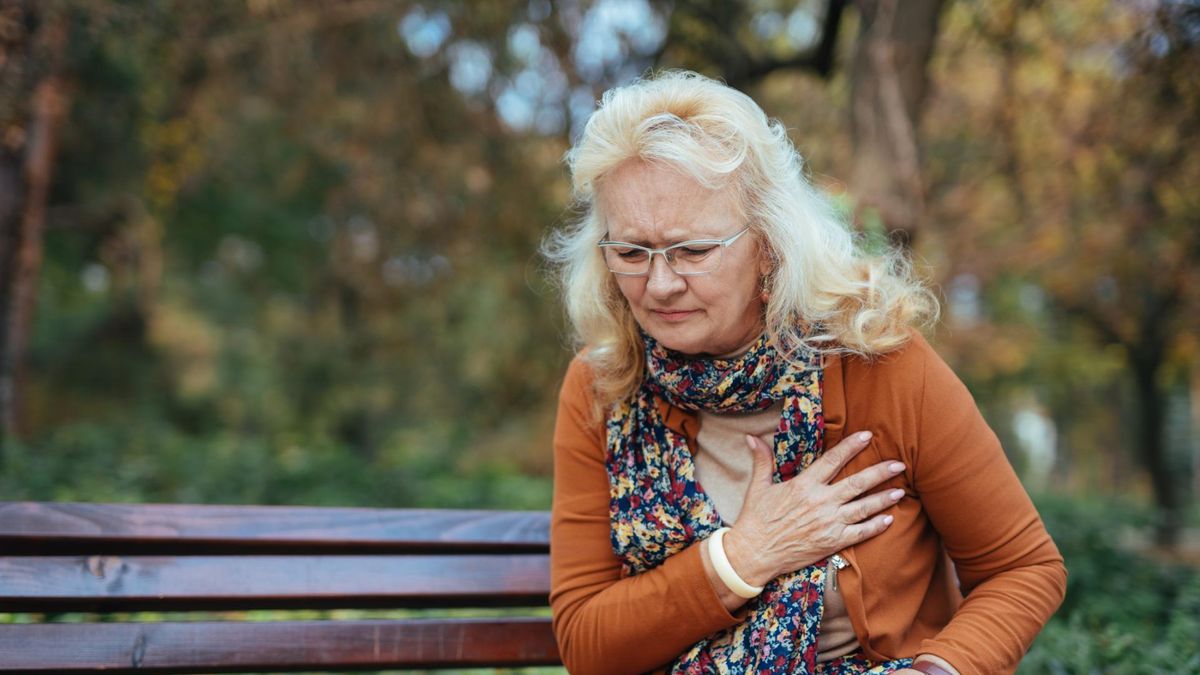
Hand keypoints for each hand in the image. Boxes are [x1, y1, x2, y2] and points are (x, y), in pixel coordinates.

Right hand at [723, 430, 904, 585]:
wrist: (754, 554)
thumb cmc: (755, 519)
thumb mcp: (758, 487)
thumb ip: (762, 460)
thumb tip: (752, 437)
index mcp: (803, 485)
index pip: (833, 460)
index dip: (852, 446)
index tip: (868, 436)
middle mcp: (820, 502)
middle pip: (857, 483)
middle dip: (880, 472)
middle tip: (899, 464)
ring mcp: (829, 523)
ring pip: (863, 508)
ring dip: (884, 499)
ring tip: (900, 490)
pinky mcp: (832, 542)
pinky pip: (860, 533)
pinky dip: (876, 526)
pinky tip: (889, 519)